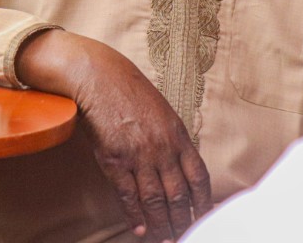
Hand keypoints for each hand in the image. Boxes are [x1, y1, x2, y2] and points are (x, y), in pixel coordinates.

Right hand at [17, 29, 211, 240]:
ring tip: (163, 239)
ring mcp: (139, 155)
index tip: (203, 217)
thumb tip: (178, 164)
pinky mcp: (114, 160)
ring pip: (155, 200)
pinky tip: (139, 228)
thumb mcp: (161, 111)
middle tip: (182, 236)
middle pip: (178, 195)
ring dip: (160, 225)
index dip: (202, 202)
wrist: (98, 77)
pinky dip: (134, 214)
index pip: (198, 177)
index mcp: (178, 135)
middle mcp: (162, 148)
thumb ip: (171, 138)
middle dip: (182, 221)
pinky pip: (128, 195)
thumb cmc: (128, 90)